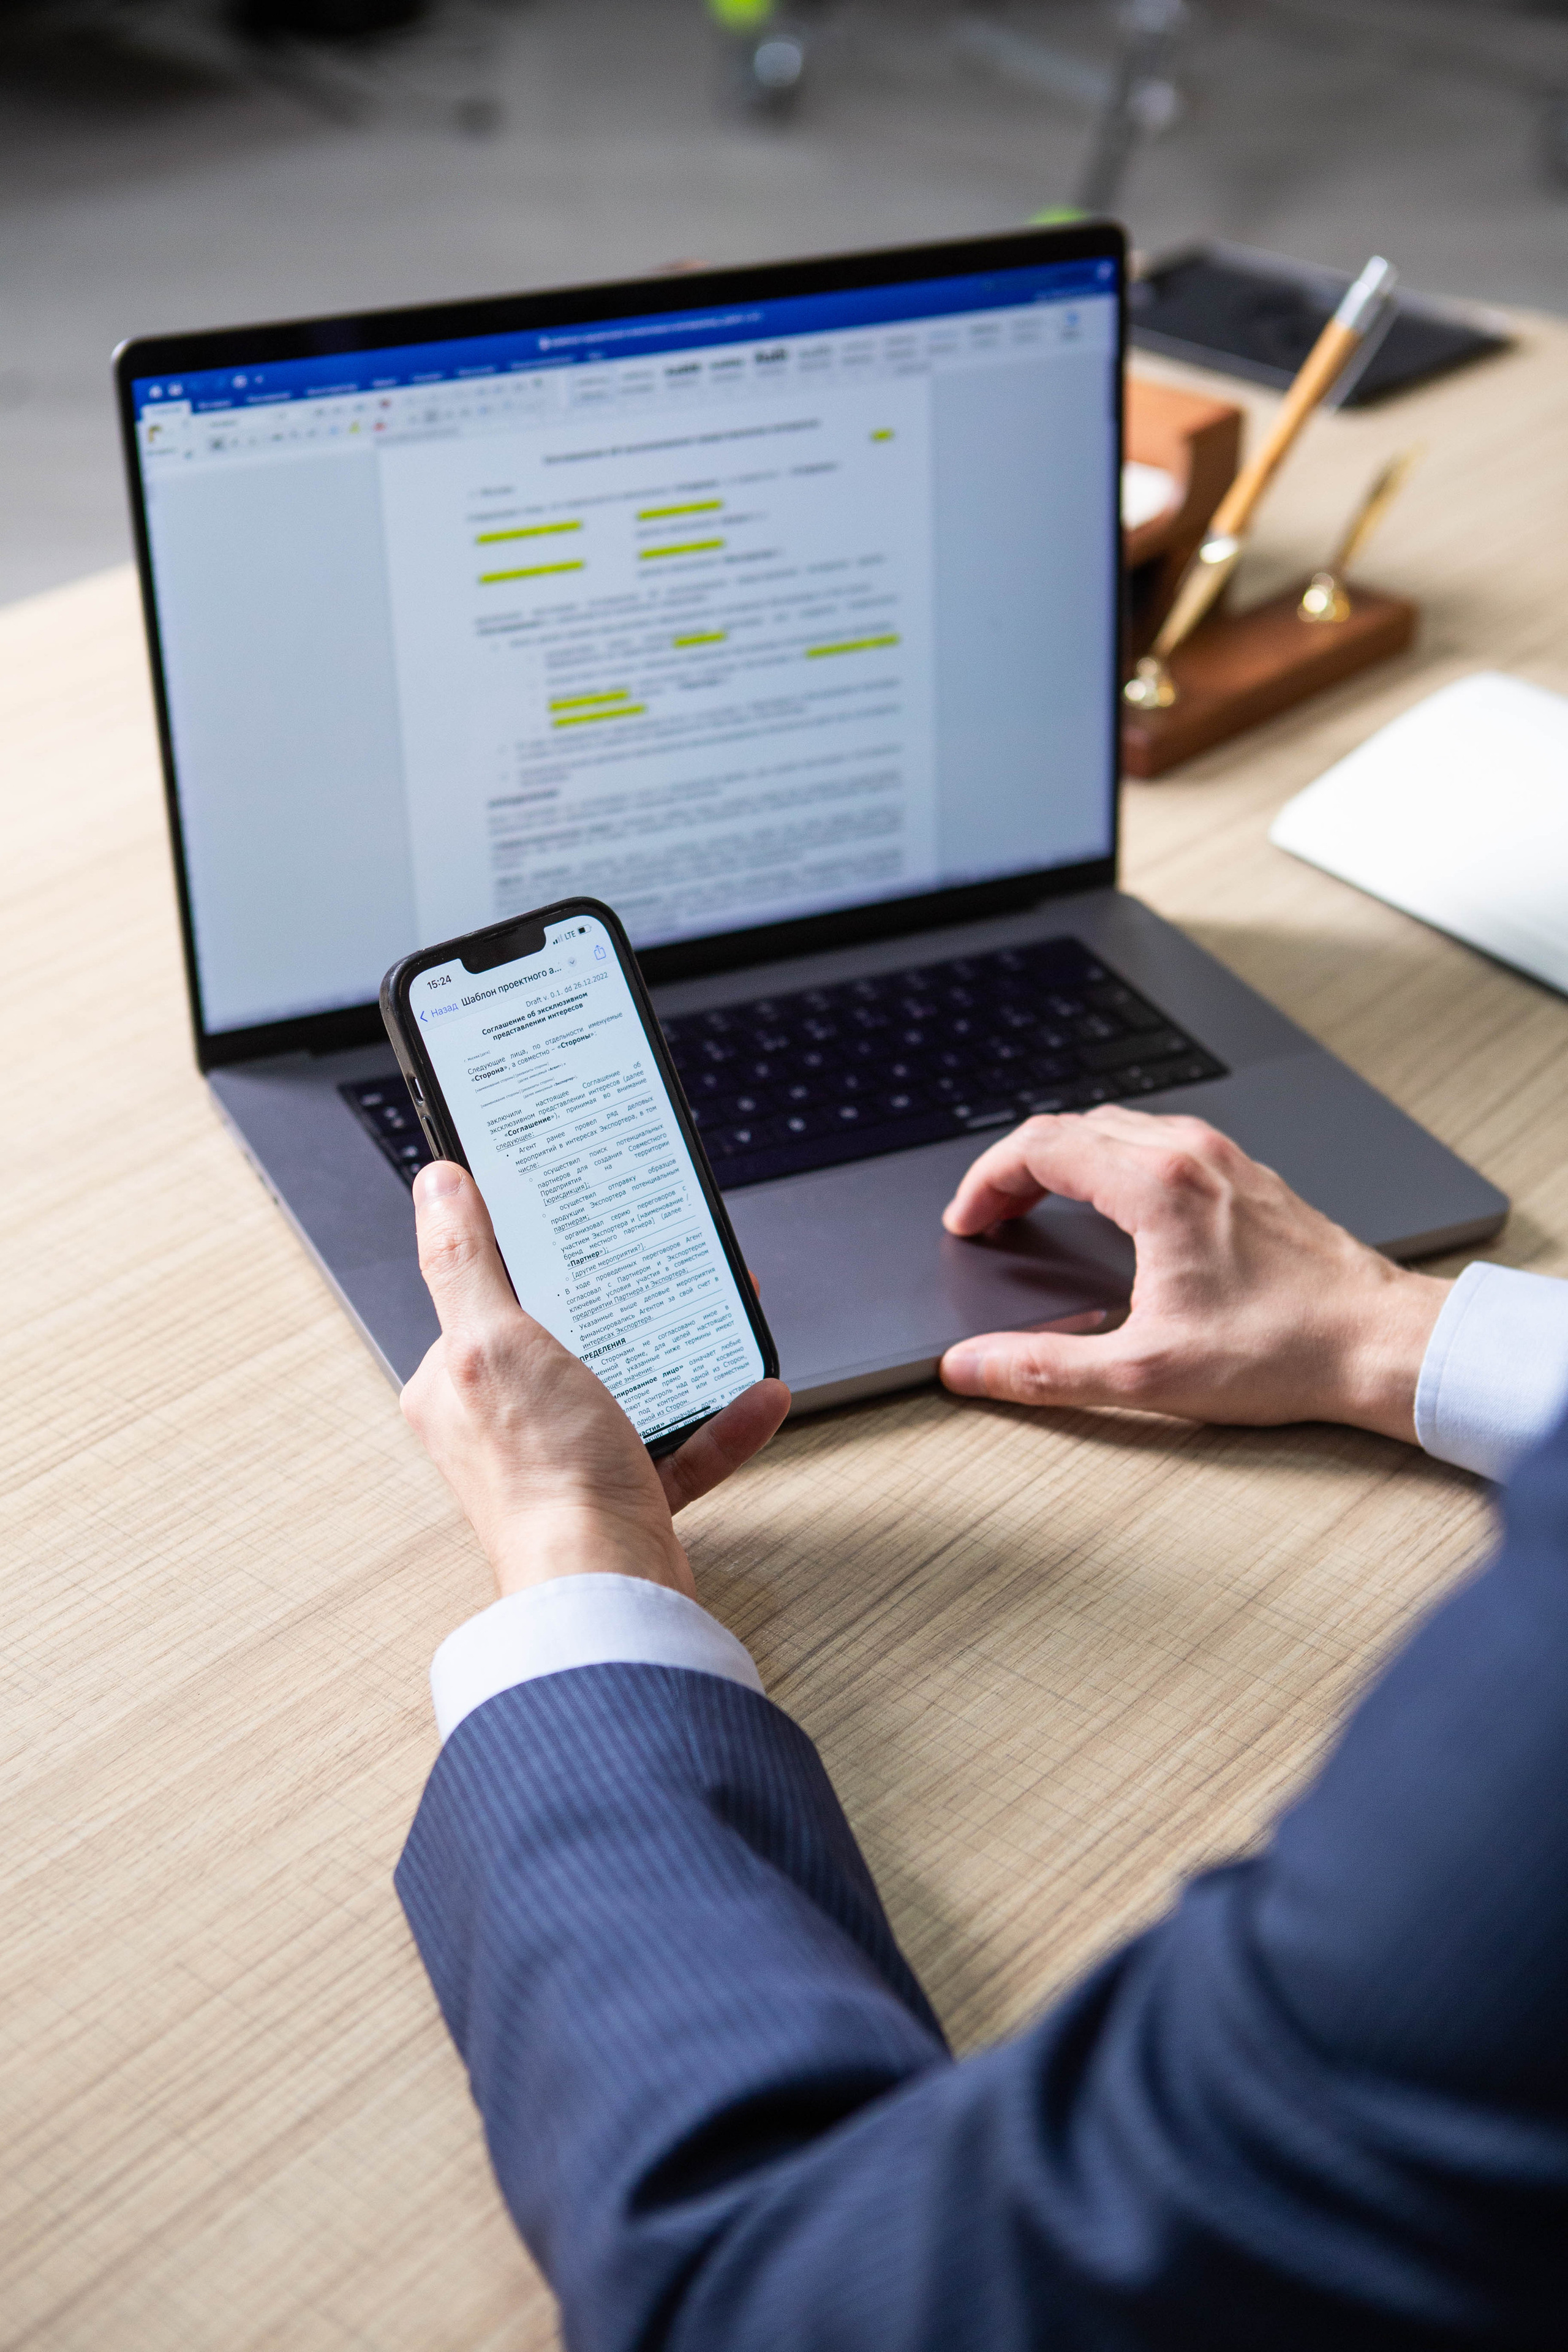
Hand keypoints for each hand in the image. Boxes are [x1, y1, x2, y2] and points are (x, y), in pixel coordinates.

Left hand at [401, 1161, 790, 1598]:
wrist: (606, 1590)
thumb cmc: (542, 1479)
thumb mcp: (492, 1341)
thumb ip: (462, 1261)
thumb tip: (439, 1185)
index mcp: (455, 1383)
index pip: (485, 1294)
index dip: (531, 1250)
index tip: (577, 1217)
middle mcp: (503, 1421)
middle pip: (568, 1334)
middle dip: (625, 1298)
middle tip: (665, 1260)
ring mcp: (565, 1459)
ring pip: (632, 1383)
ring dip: (684, 1350)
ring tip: (723, 1317)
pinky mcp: (622, 1496)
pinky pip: (680, 1442)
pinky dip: (721, 1419)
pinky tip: (755, 1395)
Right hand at [939, 1106, 1449, 1438]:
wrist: (1381, 1344)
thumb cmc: (1283, 1353)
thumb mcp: (1143, 1375)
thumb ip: (1043, 1369)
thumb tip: (971, 1367)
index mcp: (1156, 1186)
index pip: (1040, 1147)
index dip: (986, 1181)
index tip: (968, 1222)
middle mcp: (1189, 1152)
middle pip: (1071, 1125)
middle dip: (1015, 1167)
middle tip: (988, 1216)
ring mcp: (1223, 1156)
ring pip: (1116, 1125)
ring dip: (1064, 1157)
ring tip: (1036, 1204)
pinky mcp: (1247, 1173)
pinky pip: (1157, 1139)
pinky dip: (1111, 1160)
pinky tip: (1112, 1205)